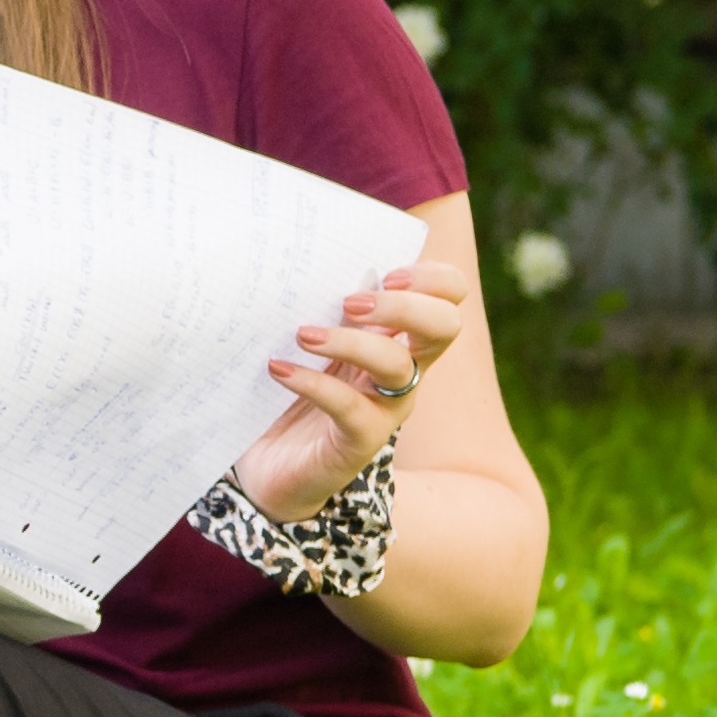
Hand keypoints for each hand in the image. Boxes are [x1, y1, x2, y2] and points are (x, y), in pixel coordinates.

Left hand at [238, 257, 469, 522]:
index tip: (387, 272)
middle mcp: (404, 369)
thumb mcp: (303, 339)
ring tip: (303, 334)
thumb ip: (312, 301)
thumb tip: (288, 249)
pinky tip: (280, 370)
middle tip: (348, 303)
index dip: (432, 278)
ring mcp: (387, 407)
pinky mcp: (359, 441)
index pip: (449, 295)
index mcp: (398, 335)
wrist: (267, 467)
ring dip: (351, 342)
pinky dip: (315, 384)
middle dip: (404, 305)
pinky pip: (351, 408)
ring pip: (396, 365)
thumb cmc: (286, 392)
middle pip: (444, 325)